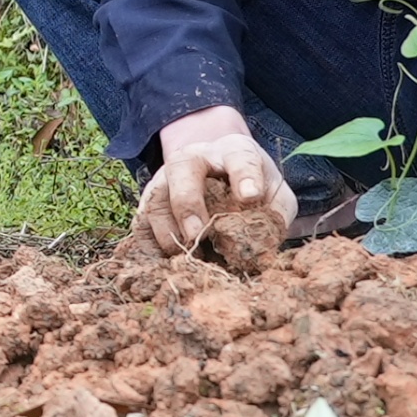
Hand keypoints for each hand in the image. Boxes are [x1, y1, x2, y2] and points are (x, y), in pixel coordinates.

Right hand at [136, 107, 293, 254]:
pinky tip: (164, 265)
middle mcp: (193, 159)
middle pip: (182, 170)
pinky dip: (150, 247)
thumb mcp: (274, 192)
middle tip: (197, 234)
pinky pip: (140, 225)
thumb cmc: (250, 185)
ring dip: (169, 233)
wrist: (217, 173)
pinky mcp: (148, 203)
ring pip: (156, 201)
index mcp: (232, 151)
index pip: (239, 158)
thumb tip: (259, 247)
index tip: (251, 196)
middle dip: (188, 203)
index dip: (245, 176)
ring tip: (187, 258)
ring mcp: (165, 180)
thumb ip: (275, 214)